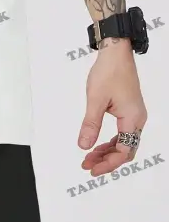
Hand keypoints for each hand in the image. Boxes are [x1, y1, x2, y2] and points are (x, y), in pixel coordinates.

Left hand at [78, 38, 146, 176]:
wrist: (116, 52)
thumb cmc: (108, 72)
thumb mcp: (95, 100)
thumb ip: (90, 124)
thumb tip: (83, 146)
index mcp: (132, 119)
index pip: (123, 151)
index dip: (108, 164)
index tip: (92, 169)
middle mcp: (137, 120)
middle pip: (125, 150)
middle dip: (107, 160)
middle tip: (87, 165)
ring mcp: (134, 115)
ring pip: (124, 142)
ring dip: (107, 151)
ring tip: (89, 157)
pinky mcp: (129, 110)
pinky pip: (122, 132)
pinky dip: (110, 140)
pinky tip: (97, 143)